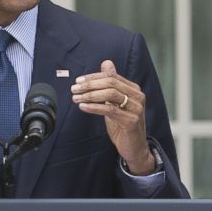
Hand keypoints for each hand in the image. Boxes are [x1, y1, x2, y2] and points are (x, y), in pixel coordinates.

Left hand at [71, 60, 155, 174]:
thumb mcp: (115, 102)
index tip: (78, 81)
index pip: (111, 76)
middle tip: (74, 89)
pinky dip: (94, 107)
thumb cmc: (123, 124)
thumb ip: (111, 84)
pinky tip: (83, 107)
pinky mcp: (131, 121)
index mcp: (133, 89)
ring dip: (90, 95)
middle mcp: (137, 96)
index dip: (93, 77)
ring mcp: (136, 109)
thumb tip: (106, 63)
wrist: (134, 147)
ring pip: (110, 95)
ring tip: (76, 98)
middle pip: (110, 83)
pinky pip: (110, 110)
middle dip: (89, 85)